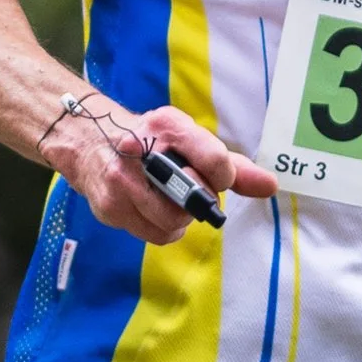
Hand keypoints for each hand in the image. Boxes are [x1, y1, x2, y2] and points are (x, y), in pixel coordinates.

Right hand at [57, 97, 278, 242]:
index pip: (214, 159)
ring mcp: (121, 181)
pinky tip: (152, 210)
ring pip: (174, 222)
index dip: (223, 176)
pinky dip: (161, 229)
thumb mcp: (190, 141)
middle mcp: (141, 151)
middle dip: (197, 198)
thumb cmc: (152, 143)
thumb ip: (233, 165)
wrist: (89, 143)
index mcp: (169, 126)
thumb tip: (271, 186)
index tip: (218, 177)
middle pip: (194, 197)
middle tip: (187, 188)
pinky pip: (154, 235)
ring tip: (168, 199)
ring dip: (179, 218)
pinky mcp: (110, 207)